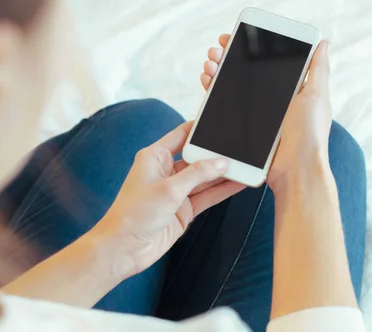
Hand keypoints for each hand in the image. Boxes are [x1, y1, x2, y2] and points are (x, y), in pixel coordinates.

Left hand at [92, 121, 244, 277]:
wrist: (124, 249)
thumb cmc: (134, 214)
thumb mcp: (168, 189)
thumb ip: (197, 174)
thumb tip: (221, 162)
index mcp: (155, 156)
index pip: (182, 135)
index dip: (201, 128)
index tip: (221, 121)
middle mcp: (166, 170)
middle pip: (198, 156)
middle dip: (218, 153)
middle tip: (241, 146)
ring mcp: (177, 190)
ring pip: (205, 177)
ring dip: (224, 173)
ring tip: (247, 165)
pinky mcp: (184, 208)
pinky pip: (207, 195)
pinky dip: (222, 190)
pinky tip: (239, 183)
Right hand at [202, 35, 332, 193]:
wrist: (294, 169)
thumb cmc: (309, 134)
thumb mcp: (315, 96)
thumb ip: (317, 69)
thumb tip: (324, 42)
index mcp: (290, 89)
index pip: (266, 61)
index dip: (250, 47)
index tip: (236, 36)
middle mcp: (272, 100)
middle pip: (244, 71)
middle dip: (228, 56)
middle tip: (217, 49)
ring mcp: (256, 114)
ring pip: (231, 86)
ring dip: (217, 70)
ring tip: (210, 62)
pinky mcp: (243, 127)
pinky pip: (224, 106)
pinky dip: (213, 91)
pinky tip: (207, 81)